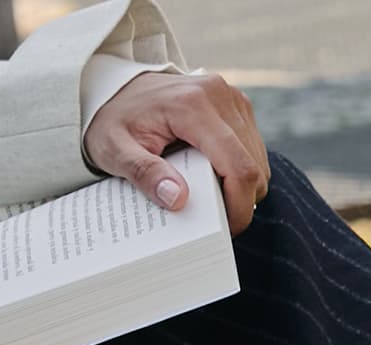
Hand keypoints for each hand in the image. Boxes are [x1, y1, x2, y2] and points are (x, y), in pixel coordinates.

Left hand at [84, 72, 269, 234]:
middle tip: (213, 219)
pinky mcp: (237, 104)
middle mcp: (219, 96)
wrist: (113, 87)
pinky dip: (241, 171)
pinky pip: (253, 150)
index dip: (240, 207)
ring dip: (242, 187)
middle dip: (241, 201)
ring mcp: (232, 98)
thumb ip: (144, 174)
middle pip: (253, 167)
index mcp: (193, 105)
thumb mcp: (114, 150)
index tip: (226, 230)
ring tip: (210, 196)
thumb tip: (178, 199)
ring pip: (258, 161)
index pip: (239, 167)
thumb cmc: (113, 120)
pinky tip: (214, 176)